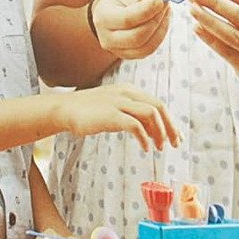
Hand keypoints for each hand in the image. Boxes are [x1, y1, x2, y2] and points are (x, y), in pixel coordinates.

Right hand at [56, 84, 179, 151]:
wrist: (64, 109)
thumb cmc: (88, 111)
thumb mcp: (113, 107)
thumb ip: (131, 113)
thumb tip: (151, 129)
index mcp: (129, 90)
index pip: (157, 103)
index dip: (169, 120)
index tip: (175, 135)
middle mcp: (126, 93)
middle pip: (159, 107)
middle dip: (170, 126)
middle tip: (175, 143)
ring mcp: (118, 103)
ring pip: (151, 114)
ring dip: (159, 132)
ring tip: (159, 147)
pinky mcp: (111, 115)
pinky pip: (135, 125)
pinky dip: (144, 137)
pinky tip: (145, 147)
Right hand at [91, 0, 170, 60]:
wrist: (107, 14)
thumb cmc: (117, 1)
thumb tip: (157, 4)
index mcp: (103, 18)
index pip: (127, 19)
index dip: (146, 11)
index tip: (159, 1)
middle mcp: (107, 38)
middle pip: (137, 37)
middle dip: (155, 21)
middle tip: (164, 6)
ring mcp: (117, 50)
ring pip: (145, 47)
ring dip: (161, 30)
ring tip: (165, 13)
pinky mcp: (128, 55)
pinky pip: (148, 50)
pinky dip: (159, 37)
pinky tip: (162, 23)